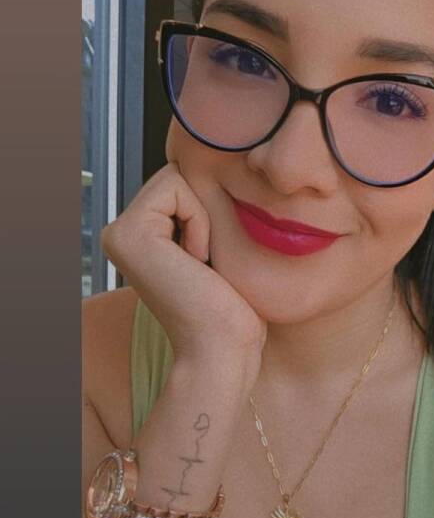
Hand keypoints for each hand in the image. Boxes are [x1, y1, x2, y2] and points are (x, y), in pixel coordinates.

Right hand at [101, 163, 266, 365]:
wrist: (222, 348)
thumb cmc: (230, 309)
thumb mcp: (215, 248)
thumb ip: (202, 211)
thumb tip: (217, 169)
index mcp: (138, 237)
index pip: (180, 182)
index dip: (207, 209)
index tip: (209, 258)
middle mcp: (120, 234)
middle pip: (176, 176)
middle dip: (204, 209)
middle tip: (206, 261)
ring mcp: (119, 234)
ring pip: (177, 178)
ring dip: (204, 216)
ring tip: (201, 262)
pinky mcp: (128, 235)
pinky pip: (177, 189)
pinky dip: (200, 220)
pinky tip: (197, 260)